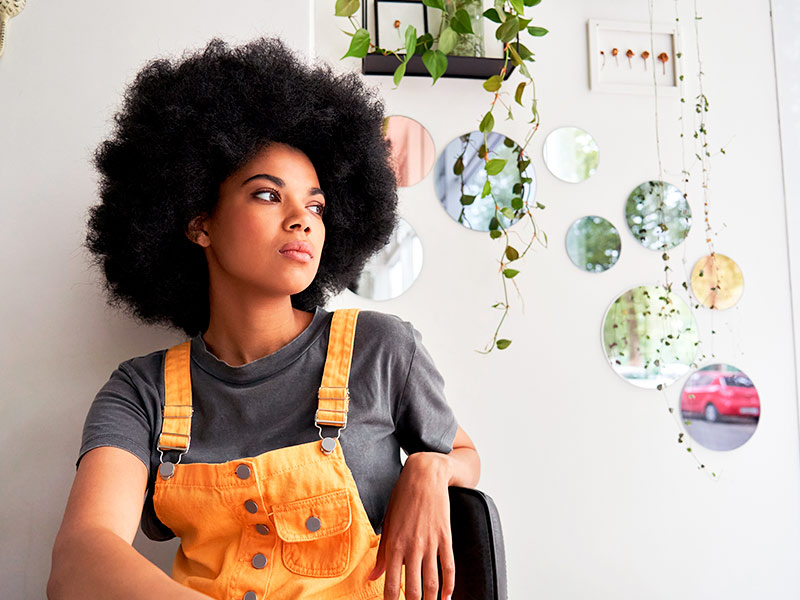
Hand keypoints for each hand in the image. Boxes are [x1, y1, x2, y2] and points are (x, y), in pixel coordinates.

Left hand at [368, 452, 454, 599]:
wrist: (425, 476)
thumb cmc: (403, 497)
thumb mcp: (388, 523)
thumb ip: (382, 553)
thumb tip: (373, 577)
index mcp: (394, 544)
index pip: (391, 585)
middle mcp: (412, 547)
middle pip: (414, 590)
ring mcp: (431, 543)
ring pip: (432, 583)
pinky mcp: (445, 538)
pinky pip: (449, 567)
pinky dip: (449, 586)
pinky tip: (446, 597)